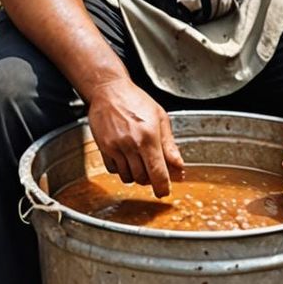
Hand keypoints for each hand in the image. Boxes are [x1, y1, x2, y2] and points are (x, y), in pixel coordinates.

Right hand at [85, 74, 184, 195]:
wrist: (109, 91)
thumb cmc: (136, 101)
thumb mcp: (160, 118)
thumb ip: (169, 145)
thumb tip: (179, 165)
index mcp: (149, 136)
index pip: (157, 171)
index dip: (162, 187)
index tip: (165, 192)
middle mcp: (131, 145)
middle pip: (142, 178)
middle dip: (150, 179)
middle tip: (154, 171)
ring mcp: (115, 148)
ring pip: (128, 177)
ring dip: (136, 175)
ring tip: (140, 160)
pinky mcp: (103, 149)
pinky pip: (114, 171)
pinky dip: (122, 169)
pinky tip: (126, 156)